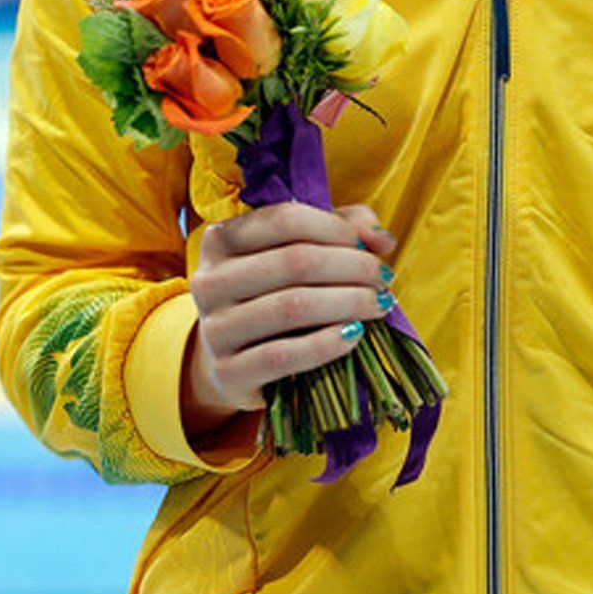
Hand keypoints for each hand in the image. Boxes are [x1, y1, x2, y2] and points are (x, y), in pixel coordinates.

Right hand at [183, 201, 395, 436]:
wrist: (232, 362)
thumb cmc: (274, 293)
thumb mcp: (301, 248)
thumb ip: (344, 228)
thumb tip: (382, 240)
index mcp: (220, 238)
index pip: (286, 220)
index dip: (336, 229)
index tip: (370, 247)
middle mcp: (209, 280)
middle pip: (295, 261)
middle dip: (353, 267)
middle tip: (384, 279)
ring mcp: (213, 329)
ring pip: (292, 306)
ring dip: (349, 303)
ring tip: (379, 305)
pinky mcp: (226, 373)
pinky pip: (283, 355)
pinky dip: (326, 344)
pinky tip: (354, 335)